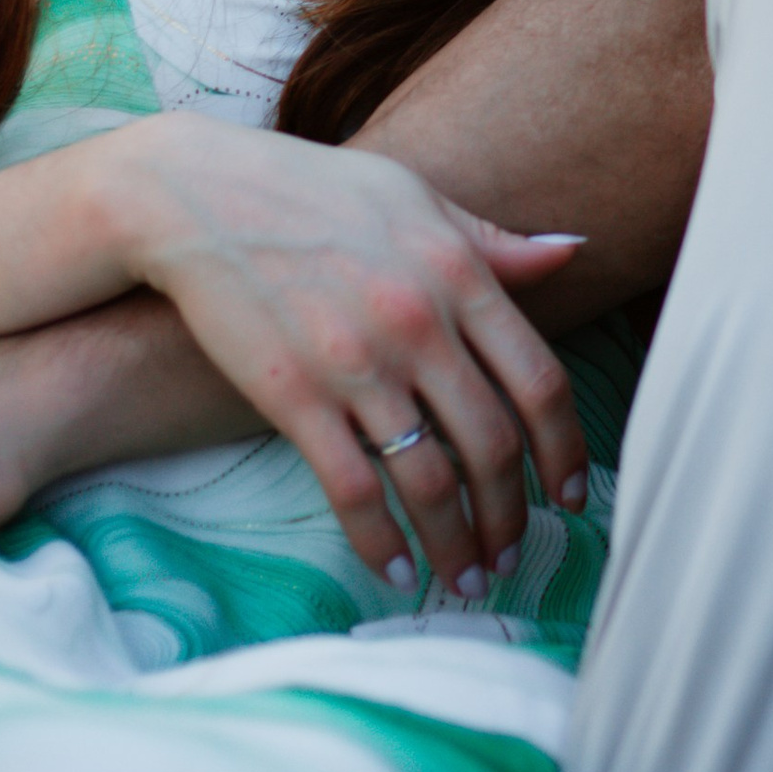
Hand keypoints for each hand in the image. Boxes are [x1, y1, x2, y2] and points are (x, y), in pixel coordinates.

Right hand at [101, 113, 590, 594]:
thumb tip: (573, 252)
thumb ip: (494, 240)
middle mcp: (418, 322)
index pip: (539, 381)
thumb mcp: (417, 198)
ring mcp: (355, 363)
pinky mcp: (293, 396)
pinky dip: (381, 542)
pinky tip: (394, 571)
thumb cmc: (315, 191)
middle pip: (492, 444)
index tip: (573, 494)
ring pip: (430, 480)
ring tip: (465, 579)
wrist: (199, 194)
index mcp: (459, 273)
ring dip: (456, 544)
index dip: (565, 450)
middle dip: (512, 514)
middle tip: (515, 554)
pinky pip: (352, 489)